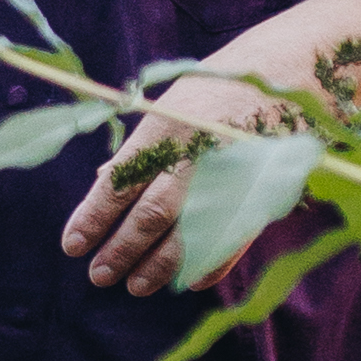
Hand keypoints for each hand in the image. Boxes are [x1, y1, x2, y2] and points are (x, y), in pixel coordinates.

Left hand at [58, 84, 293, 300]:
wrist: (289, 75)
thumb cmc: (215, 93)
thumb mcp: (170, 107)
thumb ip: (138, 148)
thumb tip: (101, 179)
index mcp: (165, 129)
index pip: (118, 183)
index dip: (93, 217)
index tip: (72, 245)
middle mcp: (195, 155)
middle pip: (150, 215)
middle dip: (121, 250)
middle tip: (99, 275)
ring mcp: (230, 178)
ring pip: (188, 236)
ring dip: (157, 267)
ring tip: (135, 286)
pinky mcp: (261, 195)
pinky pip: (230, 242)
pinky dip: (207, 266)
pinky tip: (186, 283)